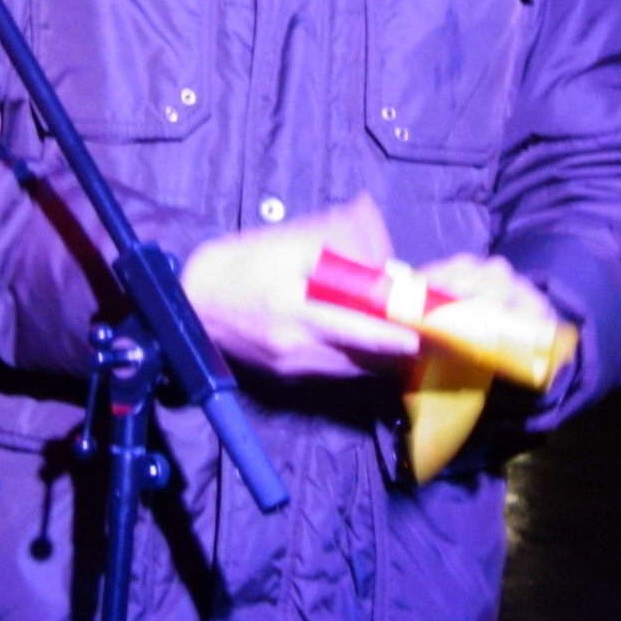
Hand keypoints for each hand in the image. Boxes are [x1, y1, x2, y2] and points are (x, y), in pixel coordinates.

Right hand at [182, 196, 427, 381]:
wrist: (188, 307)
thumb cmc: (237, 266)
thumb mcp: (285, 242)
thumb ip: (336, 246)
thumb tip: (381, 262)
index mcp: (295, 309)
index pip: (361, 326)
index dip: (399, 329)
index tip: (430, 325)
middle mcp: (299, 348)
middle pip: (368, 356)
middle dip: (403, 346)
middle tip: (433, 334)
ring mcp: (296, 368)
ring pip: (358, 369)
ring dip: (386, 356)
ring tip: (415, 339)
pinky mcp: (291, 378)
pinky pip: (339, 372)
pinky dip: (363, 360)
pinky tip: (379, 347)